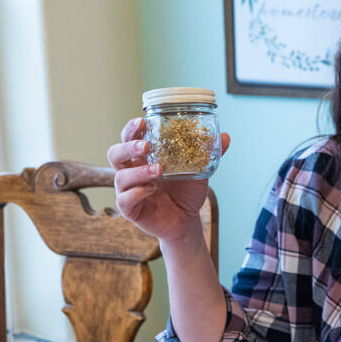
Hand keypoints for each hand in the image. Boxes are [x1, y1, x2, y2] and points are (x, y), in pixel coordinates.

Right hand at [107, 118, 230, 243]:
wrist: (187, 220)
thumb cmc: (186, 191)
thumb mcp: (199, 170)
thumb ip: (208, 153)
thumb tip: (225, 136)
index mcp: (143, 157)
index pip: (128, 138)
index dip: (131, 129)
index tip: (142, 121)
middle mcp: (131, 171)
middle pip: (115, 153)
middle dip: (128, 146)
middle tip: (146, 145)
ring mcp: (128, 190)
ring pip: (120, 177)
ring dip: (138, 171)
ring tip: (158, 169)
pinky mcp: (130, 209)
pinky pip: (124, 200)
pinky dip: (137, 193)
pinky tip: (151, 189)